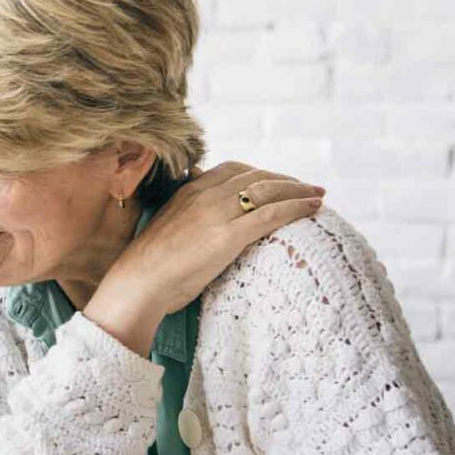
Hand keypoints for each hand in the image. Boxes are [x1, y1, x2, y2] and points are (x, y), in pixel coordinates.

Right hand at [85, 162, 322, 355]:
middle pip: (256, 176)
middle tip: (307, 187)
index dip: (262, 173)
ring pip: (268, 190)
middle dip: (286, 179)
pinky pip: (271, 214)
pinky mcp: (228, 236)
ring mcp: (217, 214)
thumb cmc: (149, 266)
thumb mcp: (168, 227)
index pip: (233, 170)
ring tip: (317, 196)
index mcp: (188, 191)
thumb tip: (200, 219)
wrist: (137, 284)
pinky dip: (296, 207)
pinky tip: (313, 208)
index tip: (279, 181)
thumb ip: (186, 215)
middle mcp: (204, 195)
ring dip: (298, 190)